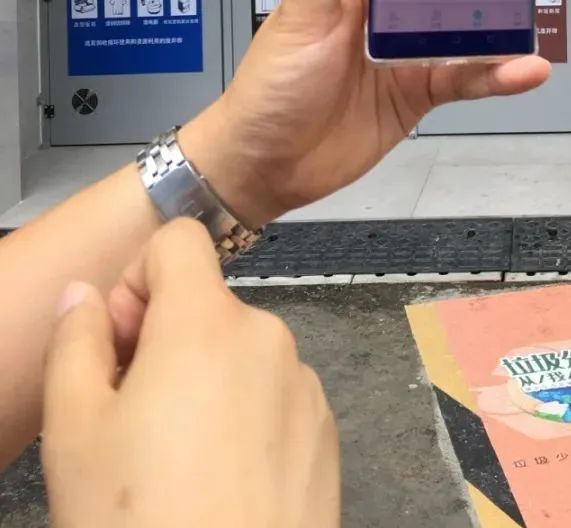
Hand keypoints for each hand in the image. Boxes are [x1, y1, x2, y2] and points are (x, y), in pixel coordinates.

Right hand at [42, 220, 337, 527]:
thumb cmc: (140, 519)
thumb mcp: (75, 432)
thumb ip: (76, 342)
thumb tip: (86, 295)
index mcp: (209, 322)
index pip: (180, 240)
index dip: (137, 281)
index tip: (117, 345)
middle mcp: (270, 337)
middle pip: (207, 305)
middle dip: (164, 343)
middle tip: (129, 420)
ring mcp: (305, 386)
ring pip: (240, 356)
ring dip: (204, 386)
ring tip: (171, 465)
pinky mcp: (326, 435)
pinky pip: (273, 399)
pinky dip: (243, 421)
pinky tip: (216, 485)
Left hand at [183, 0, 568, 224]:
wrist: (265, 166)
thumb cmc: (269, 85)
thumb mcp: (297, 12)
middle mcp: (390, 7)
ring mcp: (410, 50)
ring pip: (473, 19)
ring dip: (513, 4)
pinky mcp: (421, 92)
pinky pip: (470, 77)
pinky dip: (500, 73)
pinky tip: (527, 67)